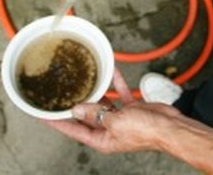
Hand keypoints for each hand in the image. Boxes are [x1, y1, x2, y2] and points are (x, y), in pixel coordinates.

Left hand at [43, 69, 181, 153]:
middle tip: (60, 94)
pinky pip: (120, 96)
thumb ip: (95, 114)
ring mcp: (120, 120)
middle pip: (86, 117)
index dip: (57, 122)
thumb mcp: (115, 122)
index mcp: (101, 139)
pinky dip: (116, 84)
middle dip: (75, 105)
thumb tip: (77, 109)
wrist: (170, 127)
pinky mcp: (132, 111)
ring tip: (84, 80)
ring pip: (103, 104)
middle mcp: (108, 131)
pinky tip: (112, 72)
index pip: (73, 130)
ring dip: (96, 92)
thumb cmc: (146, 131)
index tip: (42, 115)